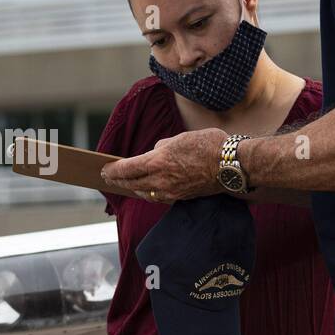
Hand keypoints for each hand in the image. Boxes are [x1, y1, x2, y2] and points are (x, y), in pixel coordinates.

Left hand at [100, 128, 227, 203]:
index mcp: (157, 162)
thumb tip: (156, 152)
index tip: (104, 169)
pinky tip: (148, 188)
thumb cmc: (208, 145)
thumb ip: (162, 146)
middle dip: (118, 180)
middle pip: (131, 183)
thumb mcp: (180, 138)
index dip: (112, 170)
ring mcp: (170, 191)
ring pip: (144, 192)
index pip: (126, 169)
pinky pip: (159, 197)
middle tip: (108, 177)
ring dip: (134, 187)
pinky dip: (150, 192)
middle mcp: (160, 180)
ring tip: (127, 182)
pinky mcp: (181, 197)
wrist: (231, 165)